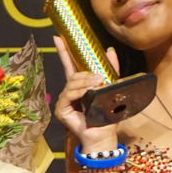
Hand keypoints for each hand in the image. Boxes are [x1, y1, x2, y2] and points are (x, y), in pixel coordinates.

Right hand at [51, 36, 121, 152]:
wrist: (104, 135)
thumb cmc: (107, 116)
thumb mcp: (111, 89)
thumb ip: (111, 70)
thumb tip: (109, 50)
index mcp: (80, 86)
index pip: (70, 65)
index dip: (64, 51)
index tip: (59, 37)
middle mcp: (69, 93)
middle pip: (72, 74)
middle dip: (85, 73)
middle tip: (99, 78)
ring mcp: (64, 101)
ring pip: (71, 84)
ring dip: (84, 83)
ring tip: (97, 85)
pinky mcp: (61, 110)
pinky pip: (68, 96)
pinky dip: (78, 93)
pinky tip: (87, 94)